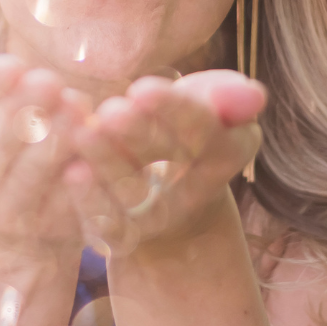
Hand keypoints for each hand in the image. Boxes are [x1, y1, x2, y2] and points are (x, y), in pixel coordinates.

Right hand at [0, 54, 90, 259]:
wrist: (0, 205)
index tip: (14, 64)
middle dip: (27, 105)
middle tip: (50, 81)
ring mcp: (2, 210)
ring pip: (33, 168)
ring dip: (58, 131)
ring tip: (76, 102)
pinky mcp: (41, 224)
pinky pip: (65, 193)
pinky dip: (81, 165)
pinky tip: (93, 138)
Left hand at [61, 70, 265, 256]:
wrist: (166, 196)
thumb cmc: (184, 132)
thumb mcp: (206, 105)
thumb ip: (224, 95)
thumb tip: (253, 95)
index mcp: (226, 151)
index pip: (206, 129)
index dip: (175, 110)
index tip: (142, 88)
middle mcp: (196, 190)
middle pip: (169, 159)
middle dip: (140, 134)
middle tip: (112, 111)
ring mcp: (160, 217)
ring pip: (134, 191)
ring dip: (109, 162)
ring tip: (84, 132)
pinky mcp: (125, 237)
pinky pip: (110, 225)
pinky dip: (91, 200)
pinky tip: (72, 172)